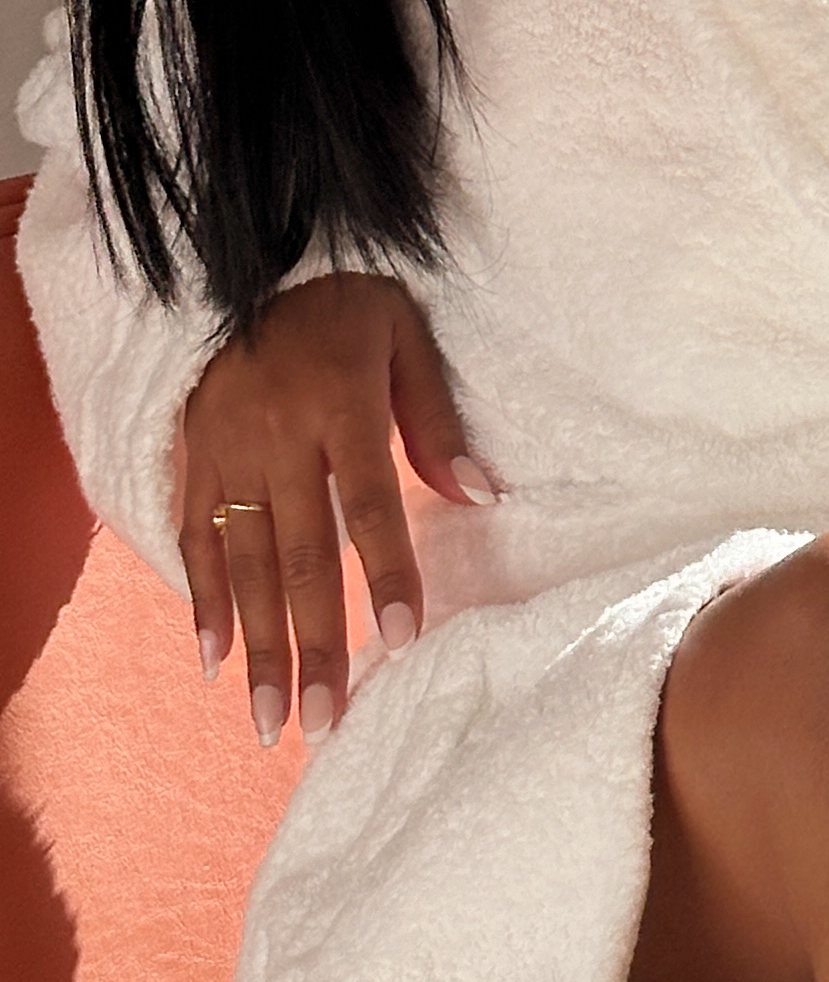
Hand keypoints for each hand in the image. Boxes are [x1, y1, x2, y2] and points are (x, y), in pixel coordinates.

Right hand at [177, 275, 493, 747]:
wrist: (250, 259)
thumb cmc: (345, 303)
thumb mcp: (406, 335)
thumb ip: (437, 420)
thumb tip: (481, 496)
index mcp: (342, 405)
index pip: (370, 504)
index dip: (387, 571)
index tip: (403, 638)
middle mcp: (279, 438)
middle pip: (300, 556)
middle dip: (315, 643)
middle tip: (324, 721)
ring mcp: (229, 453)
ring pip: (243, 564)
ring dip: (259, 646)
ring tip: (272, 718)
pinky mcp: (194, 458)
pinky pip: (195, 537)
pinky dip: (201, 600)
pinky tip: (214, 661)